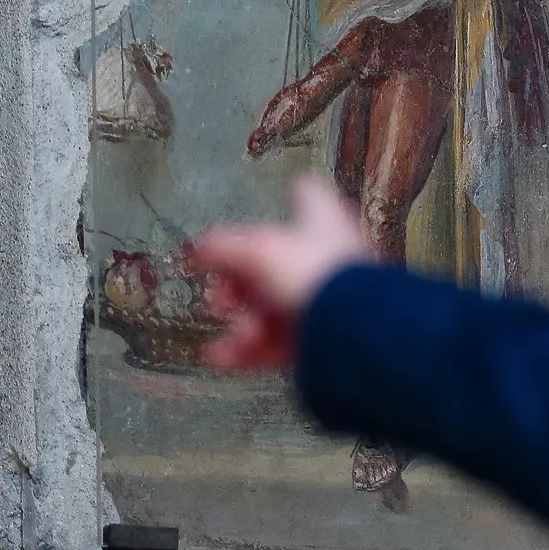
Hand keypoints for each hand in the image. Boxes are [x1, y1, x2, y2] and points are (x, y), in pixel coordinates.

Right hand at [187, 178, 371, 370]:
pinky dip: (248, 349)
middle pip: (277, 263)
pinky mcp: (320, 339)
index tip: (280, 193)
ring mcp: (326, 300)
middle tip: (219, 296)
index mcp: (324, 221)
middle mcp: (327, 257)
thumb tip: (196, 250)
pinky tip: (218, 356)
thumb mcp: (259, 250)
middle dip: (240, 283)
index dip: (294, 193)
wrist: (352, 328)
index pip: (310, 196)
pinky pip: (278, 342)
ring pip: (274, 307)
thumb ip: (224, 248)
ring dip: (244, 321)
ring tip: (232, 332)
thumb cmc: (311, 271)